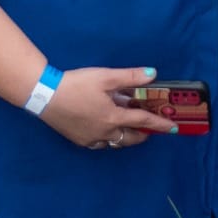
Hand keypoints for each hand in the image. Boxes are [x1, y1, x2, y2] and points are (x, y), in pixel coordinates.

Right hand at [39, 66, 175, 148]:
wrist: (44, 95)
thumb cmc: (76, 84)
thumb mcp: (105, 76)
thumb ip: (130, 76)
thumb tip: (153, 74)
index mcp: (114, 117)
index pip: (143, 121)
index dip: (160, 123)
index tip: (173, 127)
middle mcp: (105, 132)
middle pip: (130, 138)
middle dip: (143, 134)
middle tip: (149, 128)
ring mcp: (91, 138)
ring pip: (115, 142)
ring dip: (125, 136)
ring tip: (128, 126)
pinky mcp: (78, 140)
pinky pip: (100, 144)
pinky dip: (108, 139)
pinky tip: (105, 130)